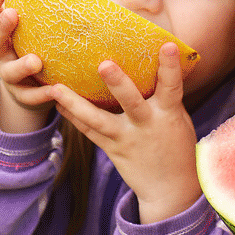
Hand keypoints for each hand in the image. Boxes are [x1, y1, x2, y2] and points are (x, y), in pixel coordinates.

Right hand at [0, 0, 52, 132]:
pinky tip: (54, 91)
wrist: (36, 89)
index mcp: (4, 31)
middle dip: (1, 26)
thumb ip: (54, 13)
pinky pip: (29, 97)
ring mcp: (9, 75)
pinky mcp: (23, 96)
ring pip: (9, 72)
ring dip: (22, 65)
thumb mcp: (41, 30)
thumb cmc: (43, 47)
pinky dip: (41, 95)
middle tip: (13, 13)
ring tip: (36, 61)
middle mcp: (1, 53)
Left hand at [49, 43, 201, 222]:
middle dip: (118, 83)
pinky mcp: (113, 150)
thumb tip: (156, 65)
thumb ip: (166, 97)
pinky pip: (90, 132)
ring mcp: (127, 139)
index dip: (170, 66)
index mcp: (168, 115)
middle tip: (103, 64)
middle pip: (131, 102)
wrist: (170, 188)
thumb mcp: (178, 119)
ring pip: (99, 120)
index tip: (167, 46)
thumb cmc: (177, 146)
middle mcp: (147, 125)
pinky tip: (58, 104)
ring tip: (56, 88)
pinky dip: (74, 118)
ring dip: (76, 104)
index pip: (172, 86)